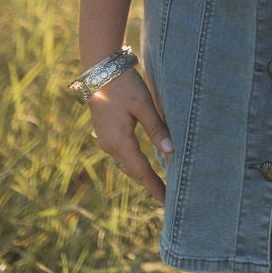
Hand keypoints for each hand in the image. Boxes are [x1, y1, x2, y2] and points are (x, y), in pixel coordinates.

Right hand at [87, 67, 172, 202]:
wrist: (100, 70)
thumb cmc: (124, 84)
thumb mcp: (143, 104)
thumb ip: (156, 128)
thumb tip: (171, 151)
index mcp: (120, 141)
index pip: (142, 172)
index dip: (155, 187)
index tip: (167, 202)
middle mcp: (109, 145)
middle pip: (133, 171)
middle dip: (149, 184)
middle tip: (166, 198)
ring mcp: (105, 140)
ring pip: (126, 163)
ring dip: (141, 174)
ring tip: (157, 184)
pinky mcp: (105, 132)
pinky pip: (121, 154)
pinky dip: (133, 162)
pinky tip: (142, 163)